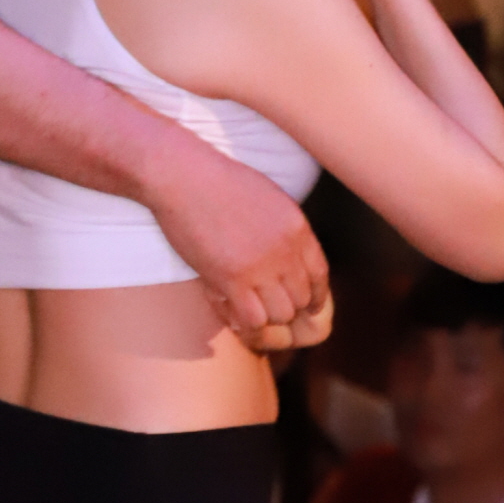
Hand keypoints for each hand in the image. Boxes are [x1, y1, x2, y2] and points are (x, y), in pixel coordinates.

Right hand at [145, 129, 332, 350]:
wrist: (184, 177)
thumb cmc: (218, 183)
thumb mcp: (268, 199)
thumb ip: (284, 230)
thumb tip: (288, 258)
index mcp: (297, 228)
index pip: (319, 275)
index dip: (315, 296)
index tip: (308, 306)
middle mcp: (285, 250)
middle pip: (300, 299)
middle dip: (286, 307)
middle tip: (266, 306)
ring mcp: (260, 267)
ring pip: (280, 315)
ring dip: (265, 317)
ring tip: (249, 310)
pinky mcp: (231, 279)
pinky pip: (252, 319)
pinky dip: (246, 324)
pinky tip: (234, 315)